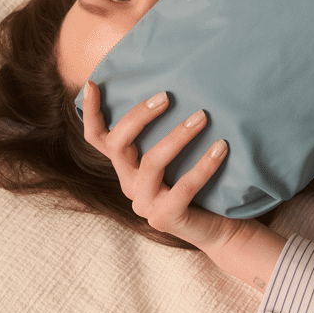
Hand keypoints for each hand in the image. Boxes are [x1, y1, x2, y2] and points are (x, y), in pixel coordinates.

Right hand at [81, 81, 250, 252]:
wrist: (221, 228)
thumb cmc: (200, 182)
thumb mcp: (177, 156)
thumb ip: (165, 132)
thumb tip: (175, 87)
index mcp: (126, 167)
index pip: (98, 139)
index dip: (91, 113)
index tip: (93, 83)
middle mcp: (129, 184)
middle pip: (118, 145)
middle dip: (139, 117)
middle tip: (166, 96)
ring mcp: (144, 204)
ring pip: (152, 162)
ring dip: (178, 135)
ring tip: (202, 116)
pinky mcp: (165, 218)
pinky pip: (184, 187)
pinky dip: (204, 164)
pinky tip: (221, 147)